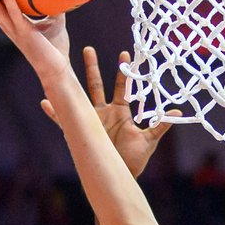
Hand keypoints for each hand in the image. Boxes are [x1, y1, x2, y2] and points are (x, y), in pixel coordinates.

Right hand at [43, 48, 173, 177]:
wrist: (118, 176)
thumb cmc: (133, 160)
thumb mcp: (148, 141)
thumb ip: (160, 125)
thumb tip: (178, 113)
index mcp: (120, 112)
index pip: (121, 86)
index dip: (123, 72)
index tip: (124, 54)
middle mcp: (103, 113)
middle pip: (96, 85)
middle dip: (92, 67)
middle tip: (88, 49)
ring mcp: (89, 120)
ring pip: (79, 96)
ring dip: (71, 82)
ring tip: (63, 66)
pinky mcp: (79, 132)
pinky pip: (64, 120)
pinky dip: (55, 112)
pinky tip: (45, 101)